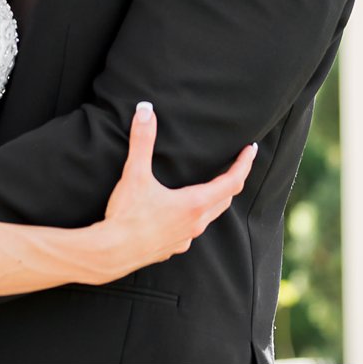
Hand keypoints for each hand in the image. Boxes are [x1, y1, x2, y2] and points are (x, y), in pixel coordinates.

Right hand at [93, 103, 256, 281]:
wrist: (111, 253)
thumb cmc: (127, 216)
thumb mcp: (135, 174)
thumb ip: (142, 141)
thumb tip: (145, 110)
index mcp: (194, 203)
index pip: (232, 182)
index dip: (244, 164)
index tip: (251, 150)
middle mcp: (195, 223)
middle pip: (225, 199)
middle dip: (233, 180)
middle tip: (237, 164)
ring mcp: (184, 238)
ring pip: (209, 216)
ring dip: (215, 199)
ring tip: (213, 185)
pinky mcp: (171, 248)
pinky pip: (191, 230)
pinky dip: (195, 216)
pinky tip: (182, 212)